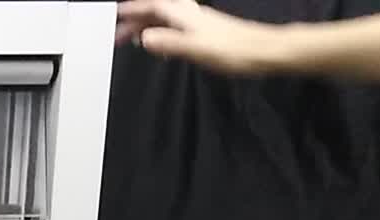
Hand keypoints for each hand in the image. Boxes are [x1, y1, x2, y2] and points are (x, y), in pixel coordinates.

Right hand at [116, 0, 286, 73]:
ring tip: (133, 38)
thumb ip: (169, 43)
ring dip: (147, 26)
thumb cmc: (236, 50)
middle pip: (156, 11)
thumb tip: (145, 40)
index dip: (132, 10)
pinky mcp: (205, 33)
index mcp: (185, 16)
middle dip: (135, 19)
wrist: (264, 52)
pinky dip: (162, 33)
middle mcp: (190, 15)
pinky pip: (175, 28)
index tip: (115, 16)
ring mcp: (198, 23)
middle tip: (118, 33)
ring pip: (165, 19)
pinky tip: (162, 44)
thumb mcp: (196, 49)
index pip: (151, 7)